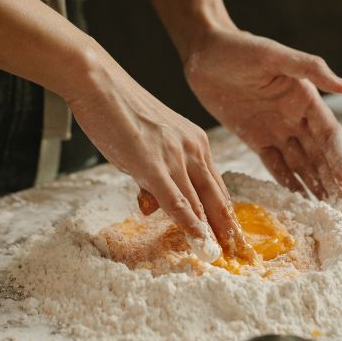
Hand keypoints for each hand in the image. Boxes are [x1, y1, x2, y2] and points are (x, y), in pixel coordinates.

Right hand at [64, 55, 245, 261]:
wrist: (99, 83)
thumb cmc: (118, 110)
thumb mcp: (147, 144)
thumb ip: (153, 174)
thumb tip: (153, 203)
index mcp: (195, 142)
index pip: (217, 186)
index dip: (225, 214)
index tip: (233, 237)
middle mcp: (193, 149)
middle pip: (218, 198)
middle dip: (229, 229)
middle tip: (241, 255)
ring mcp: (175, 157)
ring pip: (200, 203)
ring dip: (212, 233)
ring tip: (222, 257)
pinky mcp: (154, 164)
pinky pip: (177, 201)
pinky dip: (190, 224)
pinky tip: (199, 241)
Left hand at [184, 27, 341, 199]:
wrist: (203, 53)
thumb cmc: (239, 48)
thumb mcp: (273, 54)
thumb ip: (310, 69)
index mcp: (306, 98)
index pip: (330, 137)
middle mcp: (296, 117)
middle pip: (320, 156)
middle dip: (333, 182)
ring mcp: (276, 129)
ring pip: (301, 164)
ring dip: (315, 187)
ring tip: (326, 213)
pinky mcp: (254, 138)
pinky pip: (275, 165)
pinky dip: (287, 183)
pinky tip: (298, 201)